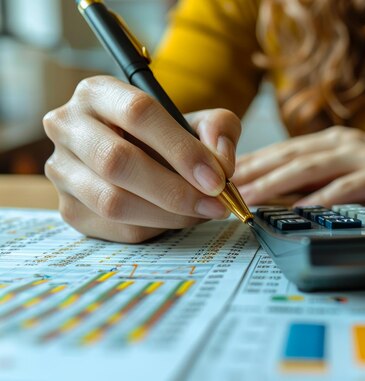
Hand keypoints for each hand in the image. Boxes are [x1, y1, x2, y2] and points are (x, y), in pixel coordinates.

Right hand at [44, 76, 241, 242]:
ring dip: (167, 215)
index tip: (216, 179)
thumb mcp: (198, 121)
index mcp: (99, 92)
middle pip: (118, 162)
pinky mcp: (68, 209)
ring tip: (200, 213)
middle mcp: (67, 126)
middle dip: (175, 190)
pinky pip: (114, 228)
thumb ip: (219, 129)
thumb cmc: (166, 136)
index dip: (181, 148)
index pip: (138, 113)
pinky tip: (175, 219)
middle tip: (214, 204)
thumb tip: (220, 163)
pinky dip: (154, 229)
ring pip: (112, 201)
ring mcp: (61, 170)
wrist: (138, 157)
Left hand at [233, 126, 364, 205]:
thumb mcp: (348, 167)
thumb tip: (276, 192)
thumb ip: (316, 176)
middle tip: (223, 186)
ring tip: (249, 196)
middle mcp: (341, 142)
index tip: (222, 174)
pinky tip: (300, 210)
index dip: (251, 161)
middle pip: (288, 155)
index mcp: (330, 140)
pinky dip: (320, 198)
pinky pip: (344, 187)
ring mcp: (360, 156)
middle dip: (253, 170)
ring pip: (308, 167)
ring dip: (275, 182)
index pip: (282, 149)